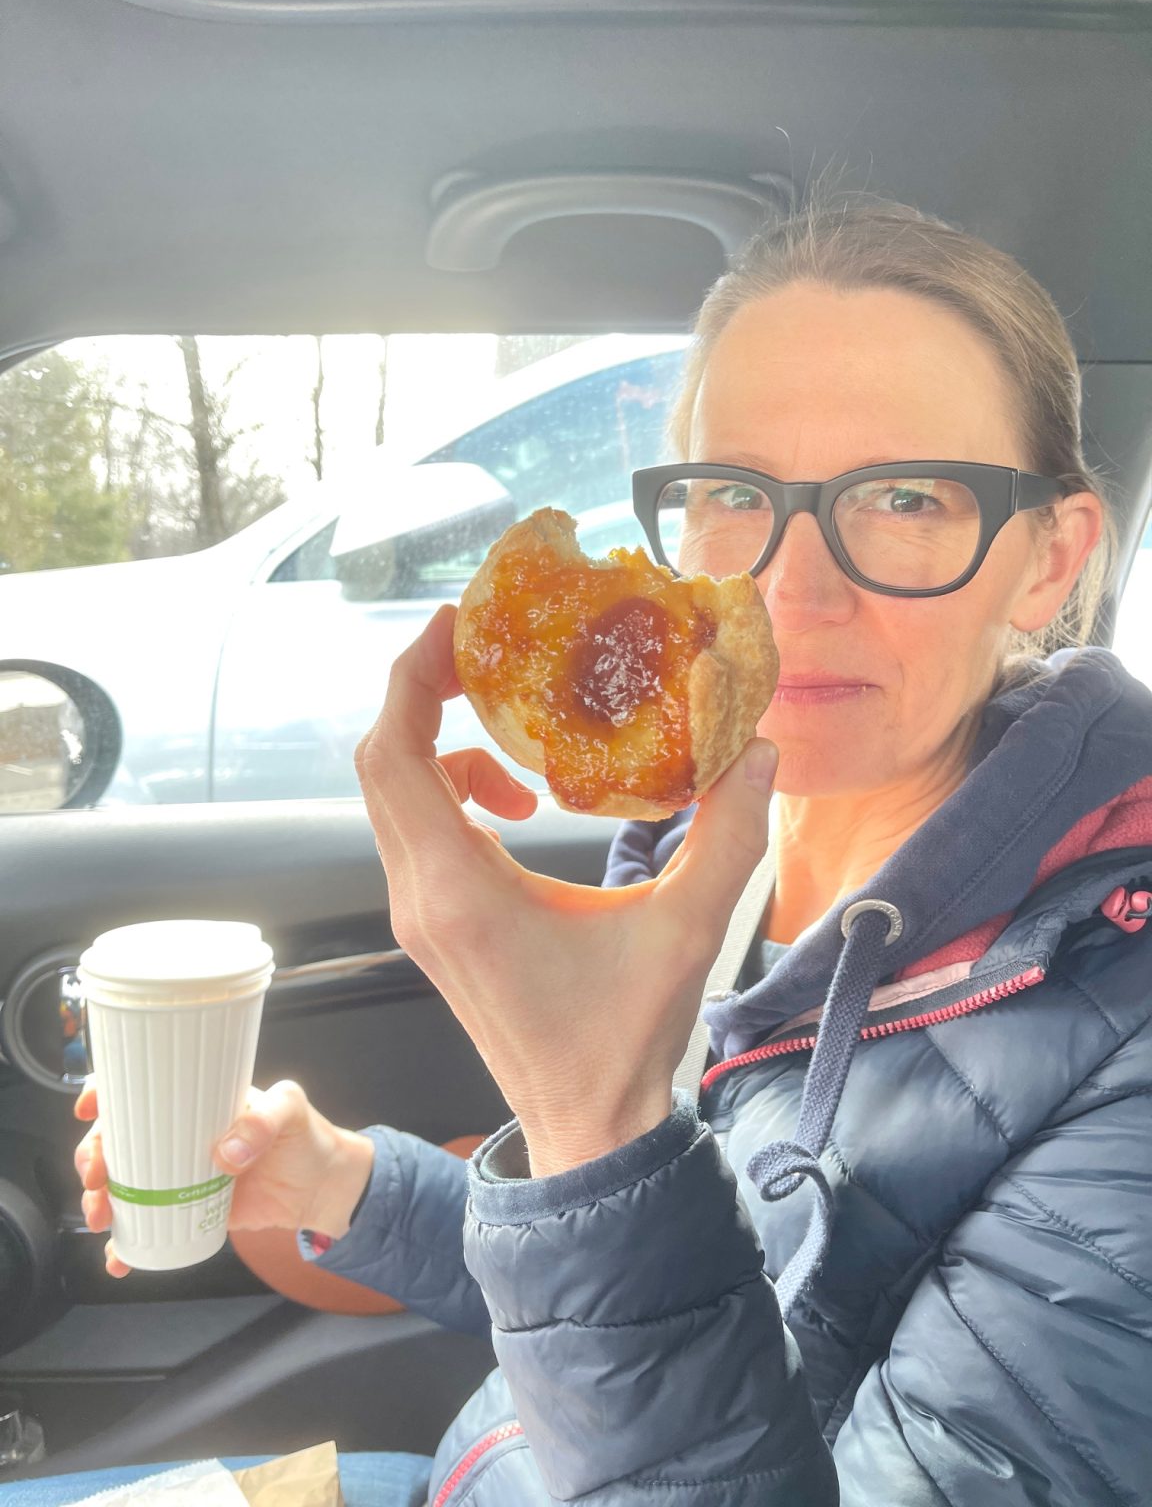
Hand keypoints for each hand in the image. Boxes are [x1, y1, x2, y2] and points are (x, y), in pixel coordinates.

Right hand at [74, 1078, 374, 1276]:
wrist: (321, 1189)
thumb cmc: (306, 1137)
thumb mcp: (291, 1111)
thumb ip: (265, 1121)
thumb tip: (226, 1153)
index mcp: (197, 1101)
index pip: (143, 1087)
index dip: (107, 1092)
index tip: (89, 1108)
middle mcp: (180, 1135)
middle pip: (119, 1139)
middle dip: (94, 1156)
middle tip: (97, 1177)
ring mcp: (178, 1174)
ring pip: (123, 1183)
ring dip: (100, 1199)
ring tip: (101, 1217)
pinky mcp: (186, 1209)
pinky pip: (146, 1226)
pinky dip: (126, 1245)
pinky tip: (117, 1258)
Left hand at [355, 603, 777, 1177]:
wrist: (585, 1128)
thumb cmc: (623, 1039)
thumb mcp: (686, 930)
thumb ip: (729, 834)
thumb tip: (757, 748)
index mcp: (460, 890)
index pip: (397, 754)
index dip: (412, 676)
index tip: (457, 626)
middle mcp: (422, 896)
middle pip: (380, 762)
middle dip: (422, 692)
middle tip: (486, 653)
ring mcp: (419, 914)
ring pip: (393, 796)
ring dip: (440, 746)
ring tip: (518, 746)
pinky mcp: (433, 926)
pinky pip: (416, 830)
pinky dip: (452, 791)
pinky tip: (518, 808)